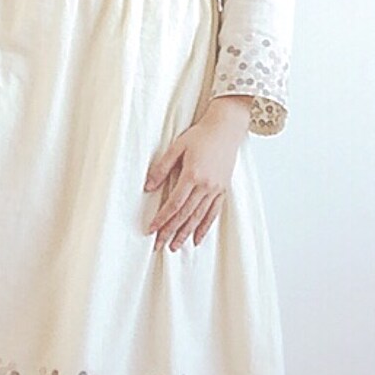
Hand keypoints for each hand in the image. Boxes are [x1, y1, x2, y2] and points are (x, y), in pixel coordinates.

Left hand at [143, 95, 251, 249]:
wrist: (226, 128)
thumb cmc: (201, 135)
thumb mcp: (177, 147)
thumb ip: (162, 167)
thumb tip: (148, 187)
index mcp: (192, 175)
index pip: (173, 204)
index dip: (162, 219)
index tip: (152, 230)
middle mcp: (205, 185)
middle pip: (185, 215)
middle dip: (171, 232)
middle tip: (160, 246)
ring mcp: (215, 189)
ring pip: (199, 217)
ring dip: (186, 234)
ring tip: (175, 246)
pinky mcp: (222, 190)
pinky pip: (213, 213)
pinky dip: (205, 227)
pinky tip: (197, 239)